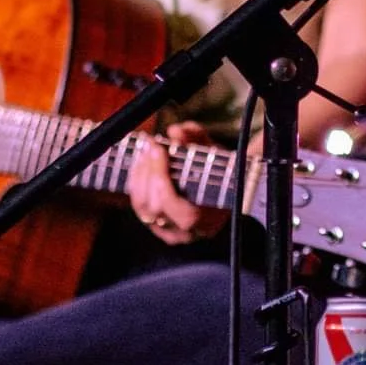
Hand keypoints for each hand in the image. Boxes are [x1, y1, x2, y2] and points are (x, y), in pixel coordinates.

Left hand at [130, 121, 227, 244]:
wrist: (228, 195)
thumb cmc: (223, 173)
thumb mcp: (216, 153)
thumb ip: (198, 139)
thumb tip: (175, 131)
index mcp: (205, 221)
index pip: (173, 206)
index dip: (161, 177)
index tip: (160, 148)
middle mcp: (184, 233)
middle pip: (154, 207)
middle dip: (149, 172)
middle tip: (152, 144)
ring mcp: (167, 232)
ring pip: (141, 207)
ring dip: (140, 175)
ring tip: (146, 149)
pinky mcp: (155, 226)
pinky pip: (138, 206)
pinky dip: (136, 182)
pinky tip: (142, 162)